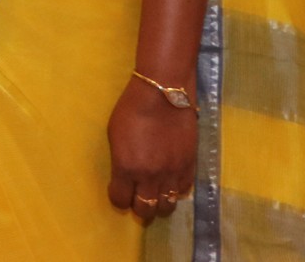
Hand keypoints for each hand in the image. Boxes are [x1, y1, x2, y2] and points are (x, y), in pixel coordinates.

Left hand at [107, 80, 197, 220]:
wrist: (163, 95)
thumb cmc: (130, 110)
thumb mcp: (114, 135)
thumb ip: (120, 160)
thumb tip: (124, 175)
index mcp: (126, 168)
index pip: (120, 200)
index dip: (117, 199)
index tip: (118, 193)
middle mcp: (150, 177)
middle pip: (145, 210)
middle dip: (138, 208)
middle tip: (136, 200)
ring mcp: (172, 174)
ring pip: (167, 207)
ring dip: (158, 205)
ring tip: (154, 197)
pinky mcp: (189, 167)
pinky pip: (182, 192)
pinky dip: (175, 192)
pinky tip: (169, 184)